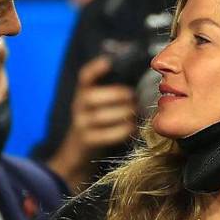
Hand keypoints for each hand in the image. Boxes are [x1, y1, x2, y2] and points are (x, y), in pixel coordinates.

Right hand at [47, 56, 136, 188]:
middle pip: (90, 97)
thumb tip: (142, 84)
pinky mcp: (87, 142)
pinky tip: (132, 128)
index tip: (108, 62)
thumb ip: (113, 95)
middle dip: (115, 94)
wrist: (78, 157)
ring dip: (122, 113)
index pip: (84, 77)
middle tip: (133, 97)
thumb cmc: (97, 127)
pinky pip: (105, 135)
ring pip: (99, 116)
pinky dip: (121, 131)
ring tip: (135, 113)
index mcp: (83, 95)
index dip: (95, 69)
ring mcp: (80, 125)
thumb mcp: (99, 107)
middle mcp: (78, 107)